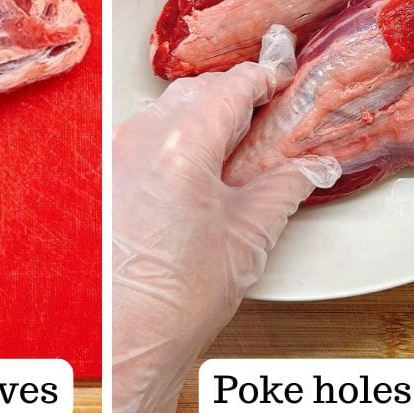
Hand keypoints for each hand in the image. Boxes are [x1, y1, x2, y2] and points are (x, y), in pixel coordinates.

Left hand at [111, 25, 339, 412]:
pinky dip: (173, 131)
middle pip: (197, 88)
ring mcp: (113, 153)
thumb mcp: (249, 236)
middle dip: (234, 91)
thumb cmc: (177, 297)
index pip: (232, 85)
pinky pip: (142, 130)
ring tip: (233, 139)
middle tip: (267, 107)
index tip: (282, 74)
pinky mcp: (102, 172)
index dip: (264, 75)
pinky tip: (194, 161)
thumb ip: (285, 186)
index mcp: (181, 146)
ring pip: (166, 106)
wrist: (122, 338)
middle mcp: (139, 138)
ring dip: (201, 110)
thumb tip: (312, 164)